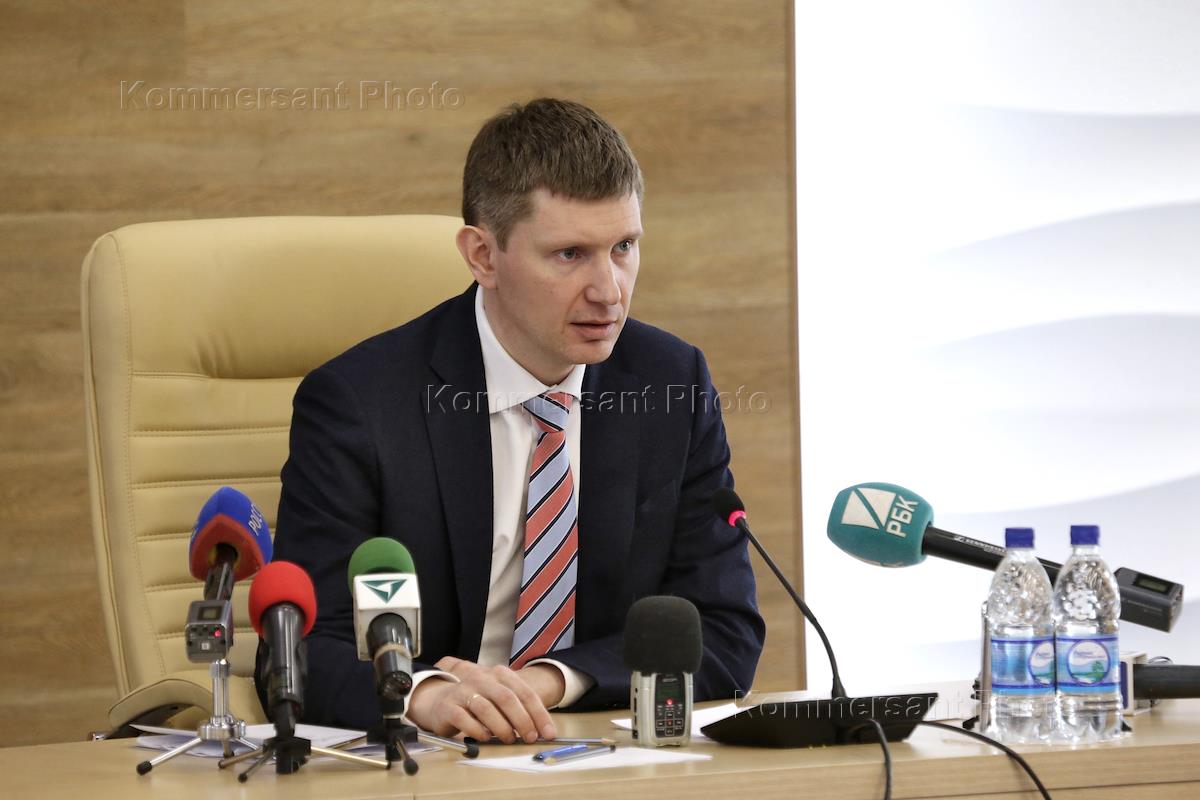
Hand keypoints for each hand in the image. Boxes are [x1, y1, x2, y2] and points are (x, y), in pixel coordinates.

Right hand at [405, 657, 557, 742]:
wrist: (440, 700)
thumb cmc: (476, 701)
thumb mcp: (499, 699)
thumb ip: (518, 710)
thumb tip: (540, 731)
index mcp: (499, 675)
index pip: (525, 693)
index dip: (539, 714)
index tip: (548, 733)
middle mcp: (482, 679)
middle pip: (507, 698)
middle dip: (523, 720)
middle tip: (530, 738)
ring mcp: (464, 691)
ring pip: (486, 708)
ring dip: (501, 727)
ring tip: (509, 739)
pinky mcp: (448, 706)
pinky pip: (464, 719)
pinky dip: (477, 731)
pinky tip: (485, 738)